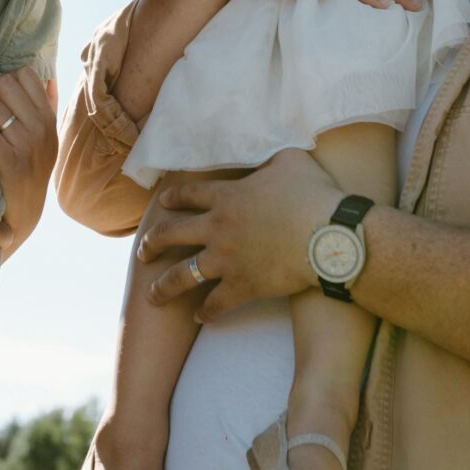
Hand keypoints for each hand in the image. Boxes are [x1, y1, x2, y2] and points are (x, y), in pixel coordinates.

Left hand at [0, 64, 56, 254]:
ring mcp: (27, 146)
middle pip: (5, 84)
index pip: (26, 74)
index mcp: (47, 116)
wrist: (25, 210)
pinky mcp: (11, 164)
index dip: (2, 76)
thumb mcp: (47, 137)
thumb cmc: (32, 167)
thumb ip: (48, 106)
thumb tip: (49, 78)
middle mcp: (41, 128)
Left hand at [138, 149, 344, 317]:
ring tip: (151, 296)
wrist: (328, 236)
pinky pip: (216, 303)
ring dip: (163, 287)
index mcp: (227, 197)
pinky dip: (206, 311)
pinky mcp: (242, 286)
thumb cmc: (312, 195)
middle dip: (152, 243)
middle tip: (142, 252)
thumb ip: (272, 156)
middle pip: (172, 234)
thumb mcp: (291, 161)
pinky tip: (199, 316)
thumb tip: (270, 153)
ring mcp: (226, 260)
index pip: (189, 196)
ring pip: (182, 275)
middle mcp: (217, 228)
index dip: (173, 199)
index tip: (161, 204)